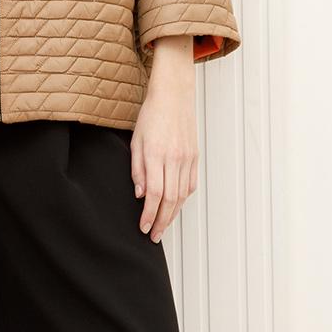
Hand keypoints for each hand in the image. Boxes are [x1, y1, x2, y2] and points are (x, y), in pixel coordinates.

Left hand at [131, 37, 198, 243]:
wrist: (174, 95)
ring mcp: (187, 158)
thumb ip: (137, 169)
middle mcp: (175, 159)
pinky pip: (191, 184)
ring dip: (173, 214)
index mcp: (157, 155)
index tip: (143, 227)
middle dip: (162, 221)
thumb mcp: (136, 141)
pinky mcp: (195, 156)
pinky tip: (176, 206)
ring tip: (163, 225)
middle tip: (154, 235)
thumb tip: (141, 194)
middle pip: (171, 200)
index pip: (155, 195)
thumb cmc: (152, 115)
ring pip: (183, 195)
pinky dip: (184, 198)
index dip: (149, 215)